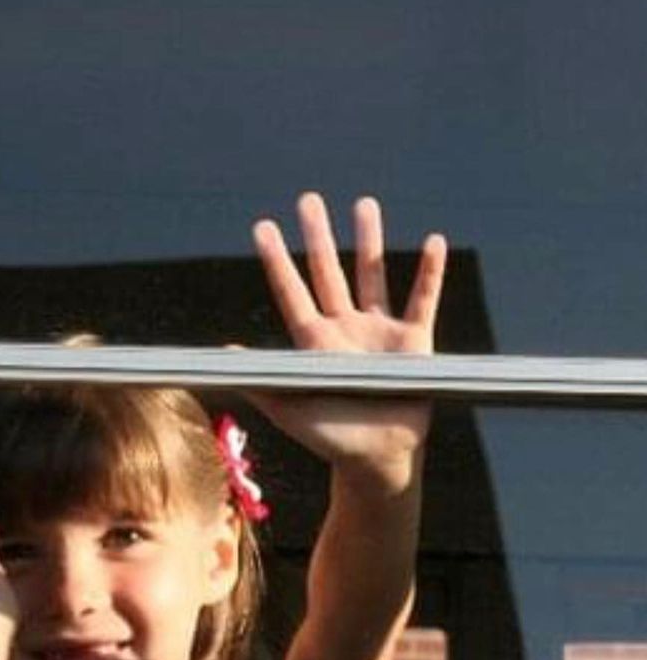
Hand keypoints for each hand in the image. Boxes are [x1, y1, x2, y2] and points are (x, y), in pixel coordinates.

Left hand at [249, 193, 446, 483]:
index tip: (261, 227)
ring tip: (364, 204)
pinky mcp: (414, 341)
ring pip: (373, 275)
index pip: (291, 292)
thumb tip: (224, 356)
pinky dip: (431, 271)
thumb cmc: (330, 440)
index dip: (276, 260)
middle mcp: (344, 329)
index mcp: (313, 343)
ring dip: (369, 240)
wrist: (377, 460)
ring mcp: (379, 332)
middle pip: (328, 271)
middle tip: (307, 199)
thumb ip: (261, 380)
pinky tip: (434, 241)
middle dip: (317, 236)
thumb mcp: (290, 410)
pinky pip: (424, 299)